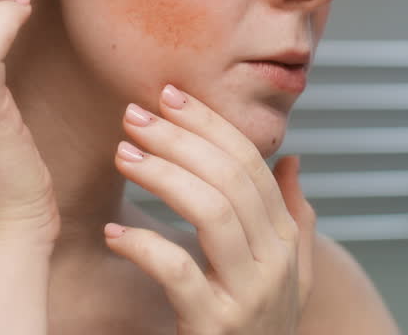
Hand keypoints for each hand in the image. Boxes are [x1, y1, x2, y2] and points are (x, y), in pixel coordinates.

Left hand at [106, 84, 315, 334]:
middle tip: (134, 115)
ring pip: (211, 213)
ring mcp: (248, 296)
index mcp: (285, 238)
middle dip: (180, 138)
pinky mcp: (214, 328)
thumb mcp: (286, 274)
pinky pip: (178, 274)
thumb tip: (292, 161)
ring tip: (122, 156)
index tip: (168, 95)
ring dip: (162, 176)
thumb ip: (291, 218)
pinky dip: (144, 247)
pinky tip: (115, 233)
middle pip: (230, 178)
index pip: (251, 162)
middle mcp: (275, 262)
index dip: (209, 123)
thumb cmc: (257, 328)